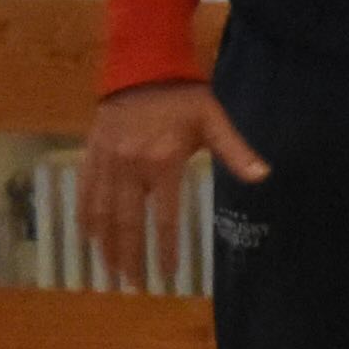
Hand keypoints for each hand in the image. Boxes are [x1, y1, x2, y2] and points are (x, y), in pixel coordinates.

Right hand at [77, 79, 266, 285]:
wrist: (143, 64)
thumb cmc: (182, 96)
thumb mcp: (213, 120)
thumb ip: (235, 150)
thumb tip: (264, 175)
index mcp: (162, 163)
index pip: (163, 217)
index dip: (165, 249)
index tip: (168, 274)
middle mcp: (130, 167)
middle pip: (126, 223)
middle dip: (130, 257)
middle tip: (133, 284)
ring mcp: (108, 162)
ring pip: (101, 212)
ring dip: (105, 244)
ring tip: (110, 269)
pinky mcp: (93, 153)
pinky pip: (84, 191)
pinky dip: (85, 216)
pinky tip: (87, 235)